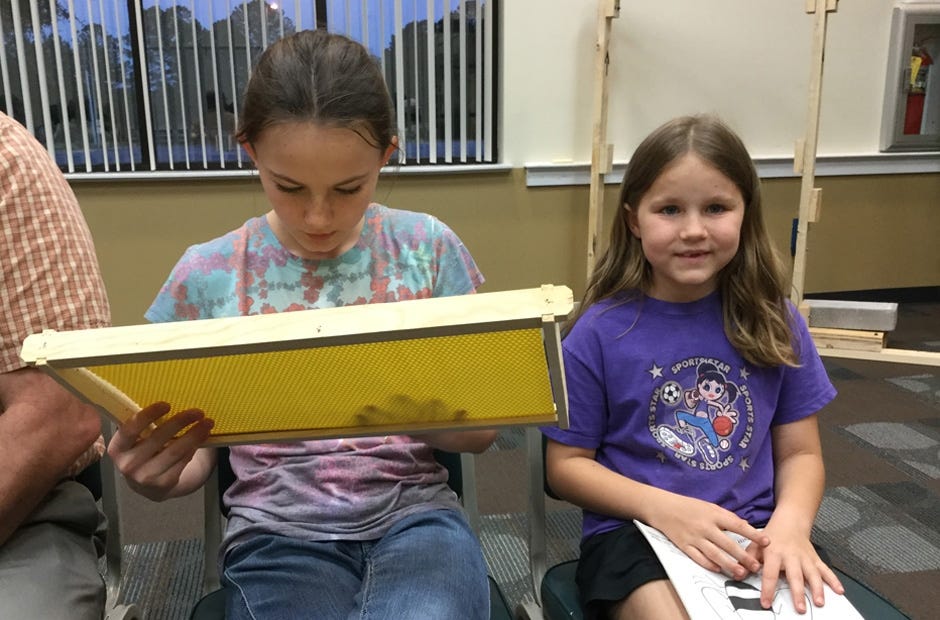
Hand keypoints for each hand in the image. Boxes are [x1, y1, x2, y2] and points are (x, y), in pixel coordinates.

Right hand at [107, 401, 212, 500]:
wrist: (148, 485)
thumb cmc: (144, 451)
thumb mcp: (136, 439)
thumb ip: (143, 424)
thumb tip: (167, 396)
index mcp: (117, 448)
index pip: (130, 429)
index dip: (148, 415)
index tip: (167, 404)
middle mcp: (128, 464)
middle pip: (158, 438)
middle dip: (180, 422)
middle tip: (198, 411)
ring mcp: (145, 477)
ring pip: (174, 451)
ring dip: (194, 435)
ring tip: (207, 423)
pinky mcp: (163, 485)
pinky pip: (182, 462)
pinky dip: (193, 448)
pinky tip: (201, 438)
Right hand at [648, 493, 769, 579]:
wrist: (661, 507)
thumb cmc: (687, 506)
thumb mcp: (708, 506)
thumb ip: (726, 517)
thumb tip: (744, 524)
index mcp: (713, 514)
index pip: (737, 525)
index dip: (753, 534)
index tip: (767, 541)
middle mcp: (705, 526)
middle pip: (728, 544)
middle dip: (744, 556)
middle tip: (756, 566)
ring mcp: (694, 537)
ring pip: (715, 554)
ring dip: (729, 565)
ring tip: (741, 574)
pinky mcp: (684, 545)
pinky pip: (698, 558)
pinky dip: (709, 564)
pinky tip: (718, 570)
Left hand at [744, 519, 843, 611]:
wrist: (790, 522)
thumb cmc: (771, 536)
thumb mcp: (755, 544)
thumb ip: (748, 559)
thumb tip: (738, 574)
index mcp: (774, 553)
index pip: (769, 574)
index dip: (767, 589)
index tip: (766, 603)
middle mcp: (791, 556)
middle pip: (795, 576)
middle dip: (798, 593)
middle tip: (800, 608)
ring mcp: (805, 558)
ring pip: (812, 574)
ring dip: (818, 589)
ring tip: (820, 603)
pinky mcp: (814, 559)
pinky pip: (825, 570)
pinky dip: (833, 580)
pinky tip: (840, 591)